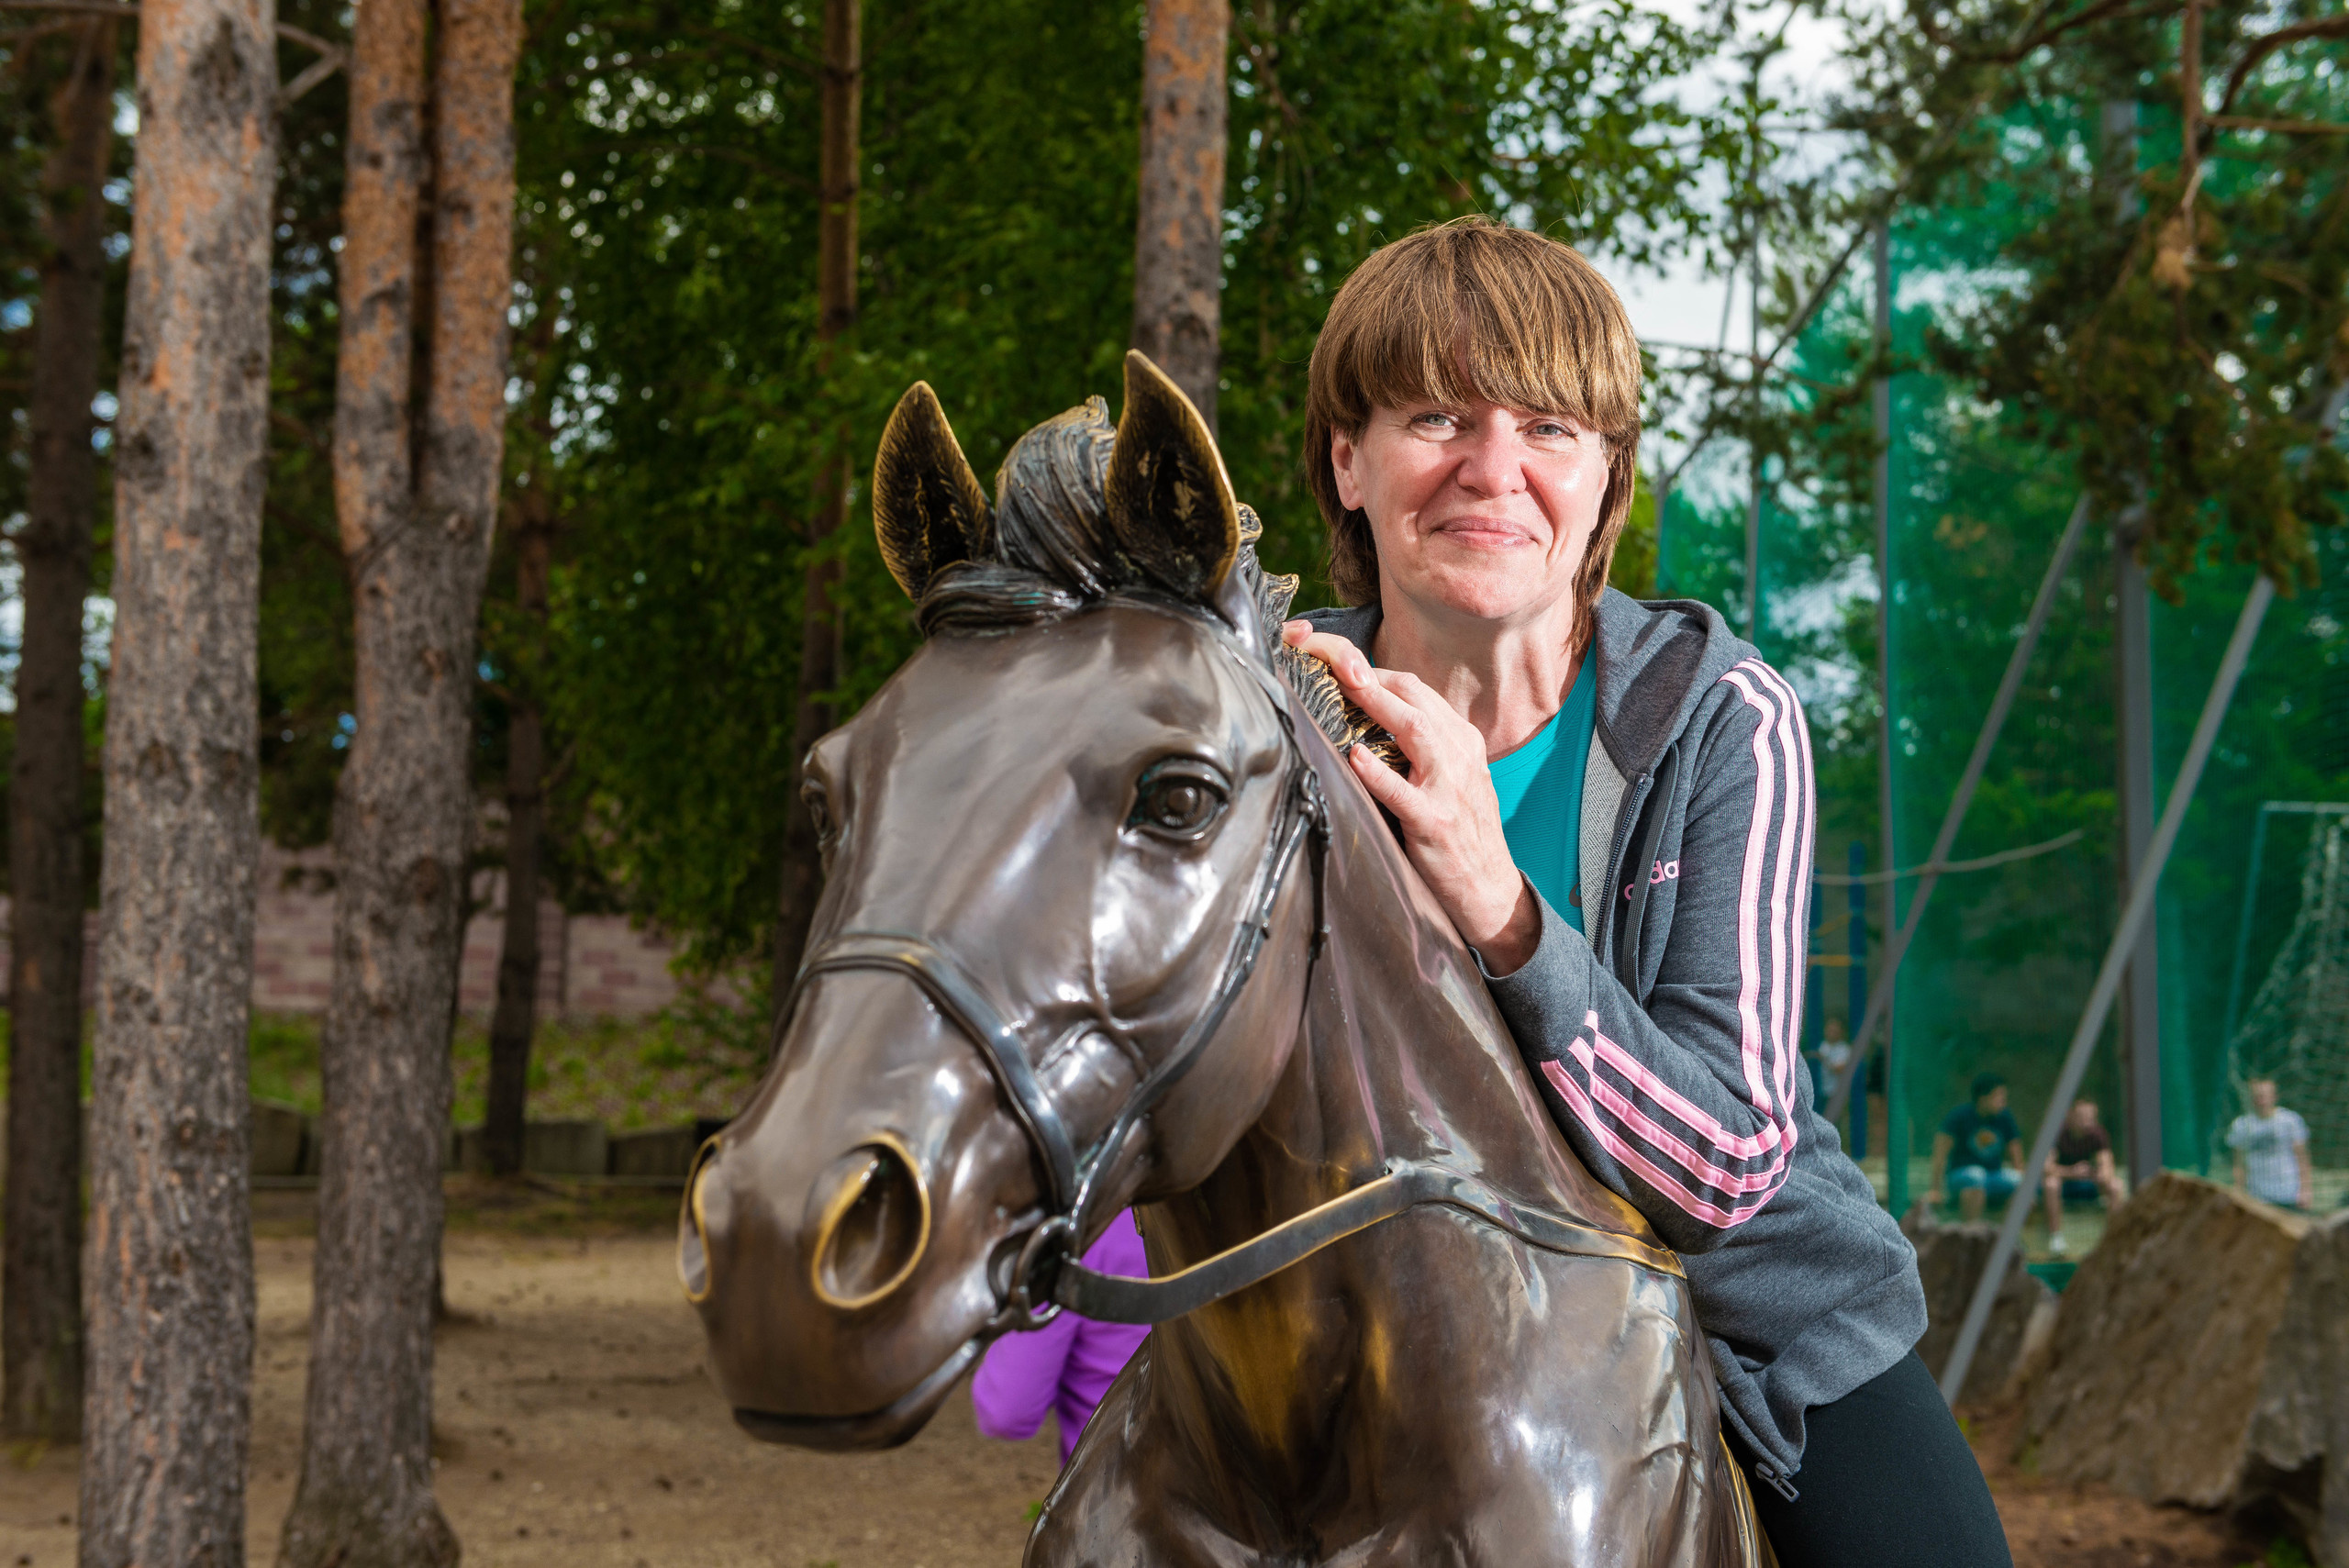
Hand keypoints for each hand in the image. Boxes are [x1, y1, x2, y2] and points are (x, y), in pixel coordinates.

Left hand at [1280, 620, 1539, 972]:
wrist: (1489, 887)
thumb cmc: (1460, 828)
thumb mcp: (1450, 774)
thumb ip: (1418, 743)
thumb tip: (1368, 712)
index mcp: (1459, 738)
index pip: (1414, 688)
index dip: (1371, 669)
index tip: (1334, 657)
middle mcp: (1458, 754)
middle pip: (1413, 696)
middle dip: (1368, 673)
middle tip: (1328, 655)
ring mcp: (1448, 788)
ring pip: (1415, 730)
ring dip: (1377, 704)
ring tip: (1345, 685)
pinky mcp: (1435, 823)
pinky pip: (1403, 792)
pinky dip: (1378, 772)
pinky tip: (1354, 757)